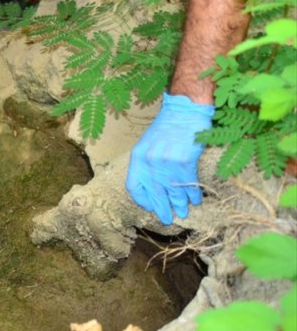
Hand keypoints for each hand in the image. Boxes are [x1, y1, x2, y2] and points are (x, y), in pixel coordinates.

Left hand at [126, 93, 214, 224]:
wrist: (184, 111)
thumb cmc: (166, 127)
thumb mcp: (148, 144)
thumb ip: (146, 164)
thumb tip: (152, 186)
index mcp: (138, 157)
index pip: (134, 187)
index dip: (142, 200)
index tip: (150, 207)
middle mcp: (150, 162)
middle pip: (154, 194)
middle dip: (162, 209)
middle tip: (168, 219)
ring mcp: (167, 163)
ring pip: (174, 192)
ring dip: (180, 205)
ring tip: (184, 212)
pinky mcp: (184, 162)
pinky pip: (188, 185)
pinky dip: (193, 195)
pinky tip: (195, 200)